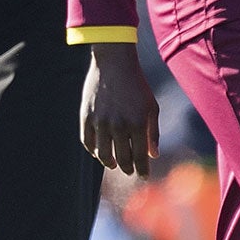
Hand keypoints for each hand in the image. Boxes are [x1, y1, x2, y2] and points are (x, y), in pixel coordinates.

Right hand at [81, 42, 159, 175]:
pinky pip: (88, 142)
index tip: (144, 176)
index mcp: (137, 123)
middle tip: (129, 171)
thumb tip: (153, 155)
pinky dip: (93, 151)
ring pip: (103, 154)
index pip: (139, 156)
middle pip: (121, 159)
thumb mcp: (151, 106)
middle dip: (127, 169)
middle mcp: (118, 125)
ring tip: (115, 164)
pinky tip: (99, 152)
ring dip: (110, 163)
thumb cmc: (136, 85)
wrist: (113, 63)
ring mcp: (100, 122)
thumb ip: (153, 132)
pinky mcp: (86, 117)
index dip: (142, 170)